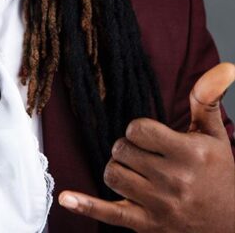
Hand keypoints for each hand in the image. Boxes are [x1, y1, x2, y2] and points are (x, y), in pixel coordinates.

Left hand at [59, 62, 234, 231]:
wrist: (231, 224)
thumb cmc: (218, 173)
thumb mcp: (214, 134)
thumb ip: (207, 98)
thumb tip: (225, 66)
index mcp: (190, 154)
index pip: (138, 129)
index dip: (138, 129)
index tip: (149, 136)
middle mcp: (174, 181)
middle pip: (121, 150)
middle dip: (127, 148)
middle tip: (144, 154)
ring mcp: (160, 206)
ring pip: (113, 175)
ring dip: (118, 169)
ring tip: (135, 171)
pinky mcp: (147, 225)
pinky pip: (110, 214)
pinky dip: (86, 206)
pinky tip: (66, 199)